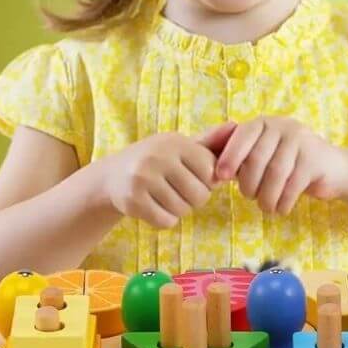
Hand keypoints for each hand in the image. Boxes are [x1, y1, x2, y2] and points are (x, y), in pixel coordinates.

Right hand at [102, 123, 235, 229]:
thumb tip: (235, 126)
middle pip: (199, 194)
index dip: (207, 180)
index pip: (210, 170)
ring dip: (179, 209)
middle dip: (195, 198)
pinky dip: (164, 219)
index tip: (194, 177)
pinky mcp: (133, 201)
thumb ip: (209, 141)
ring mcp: (143, 179)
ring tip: (166, 197)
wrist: (112, 177)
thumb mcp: (180, 147)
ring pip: (183, 210)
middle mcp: (158, 157)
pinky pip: (166, 221)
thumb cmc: (156, 161)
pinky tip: (154, 206)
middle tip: (180, 191)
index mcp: (174, 142)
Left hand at [213, 117, 347, 214]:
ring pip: (275, 174)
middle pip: (257, 158)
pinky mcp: (315, 159)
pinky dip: (283, 202)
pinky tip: (281, 208)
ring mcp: (301, 141)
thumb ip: (235, 155)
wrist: (331, 170)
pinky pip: (292, 185)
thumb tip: (207, 161)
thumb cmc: (287, 165)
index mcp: (265, 123)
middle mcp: (283, 126)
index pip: (242, 135)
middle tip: (250, 197)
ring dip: (266, 197)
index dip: (229, 156)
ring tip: (266, 207)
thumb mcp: (261, 155)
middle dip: (249, 183)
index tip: (220, 177)